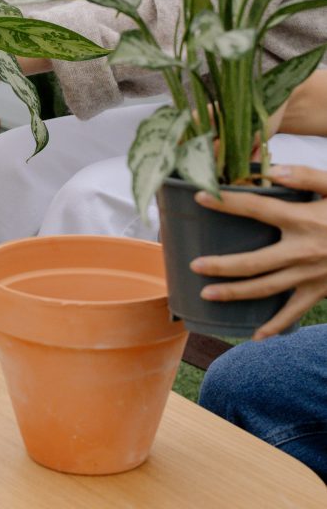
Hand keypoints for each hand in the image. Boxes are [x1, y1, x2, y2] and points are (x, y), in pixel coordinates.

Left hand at [190, 164, 326, 338]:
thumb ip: (306, 176)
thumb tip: (272, 172)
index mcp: (303, 220)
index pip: (256, 209)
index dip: (227, 203)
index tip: (199, 197)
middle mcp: (303, 251)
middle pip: (254, 262)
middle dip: (221, 266)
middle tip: (193, 266)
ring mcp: (310, 275)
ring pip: (266, 289)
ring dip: (235, 294)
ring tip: (206, 296)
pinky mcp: (320, 291)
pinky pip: (294, 312)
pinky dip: (275, 326)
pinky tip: (255, 336)